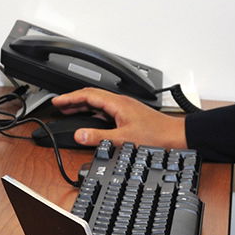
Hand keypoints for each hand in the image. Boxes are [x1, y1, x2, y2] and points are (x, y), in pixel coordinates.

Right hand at [50, 87, 187, 149]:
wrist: (177, 136)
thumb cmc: (157, 136)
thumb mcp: (124, 139)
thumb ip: (99, 137)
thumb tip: (79, 135)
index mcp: (117, 103)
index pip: (88, 95)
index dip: (70, 97)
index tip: (57, 101)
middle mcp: (120, 102)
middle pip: (91, 96)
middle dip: (73, 99)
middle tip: (59, 105)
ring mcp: (124, 108)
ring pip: (98, 102)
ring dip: (83, 105)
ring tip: (69, 111)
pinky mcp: (128, 114)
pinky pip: (105, 109)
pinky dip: (93, 112)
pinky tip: (90, 120)